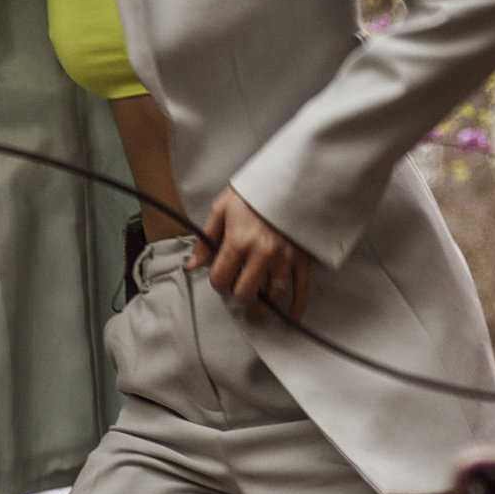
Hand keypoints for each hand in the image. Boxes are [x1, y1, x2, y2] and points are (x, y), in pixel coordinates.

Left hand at [189, 188, 312, 321]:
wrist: (291, 178)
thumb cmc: (254, 192)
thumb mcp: (222, 208)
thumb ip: (206, 238)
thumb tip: (192, 265)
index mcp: (238, 241)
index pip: (221, 278)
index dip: (217, 282)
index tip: (220, 278)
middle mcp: (261, 254)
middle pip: (246, 293)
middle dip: (239, 296)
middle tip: (239, 291)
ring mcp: (284, 258)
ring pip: (272, 294)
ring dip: (263, 303)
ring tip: (259, 304)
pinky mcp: (303, 258)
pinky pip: (301, 288)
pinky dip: (296, 305)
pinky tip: (291, 316)